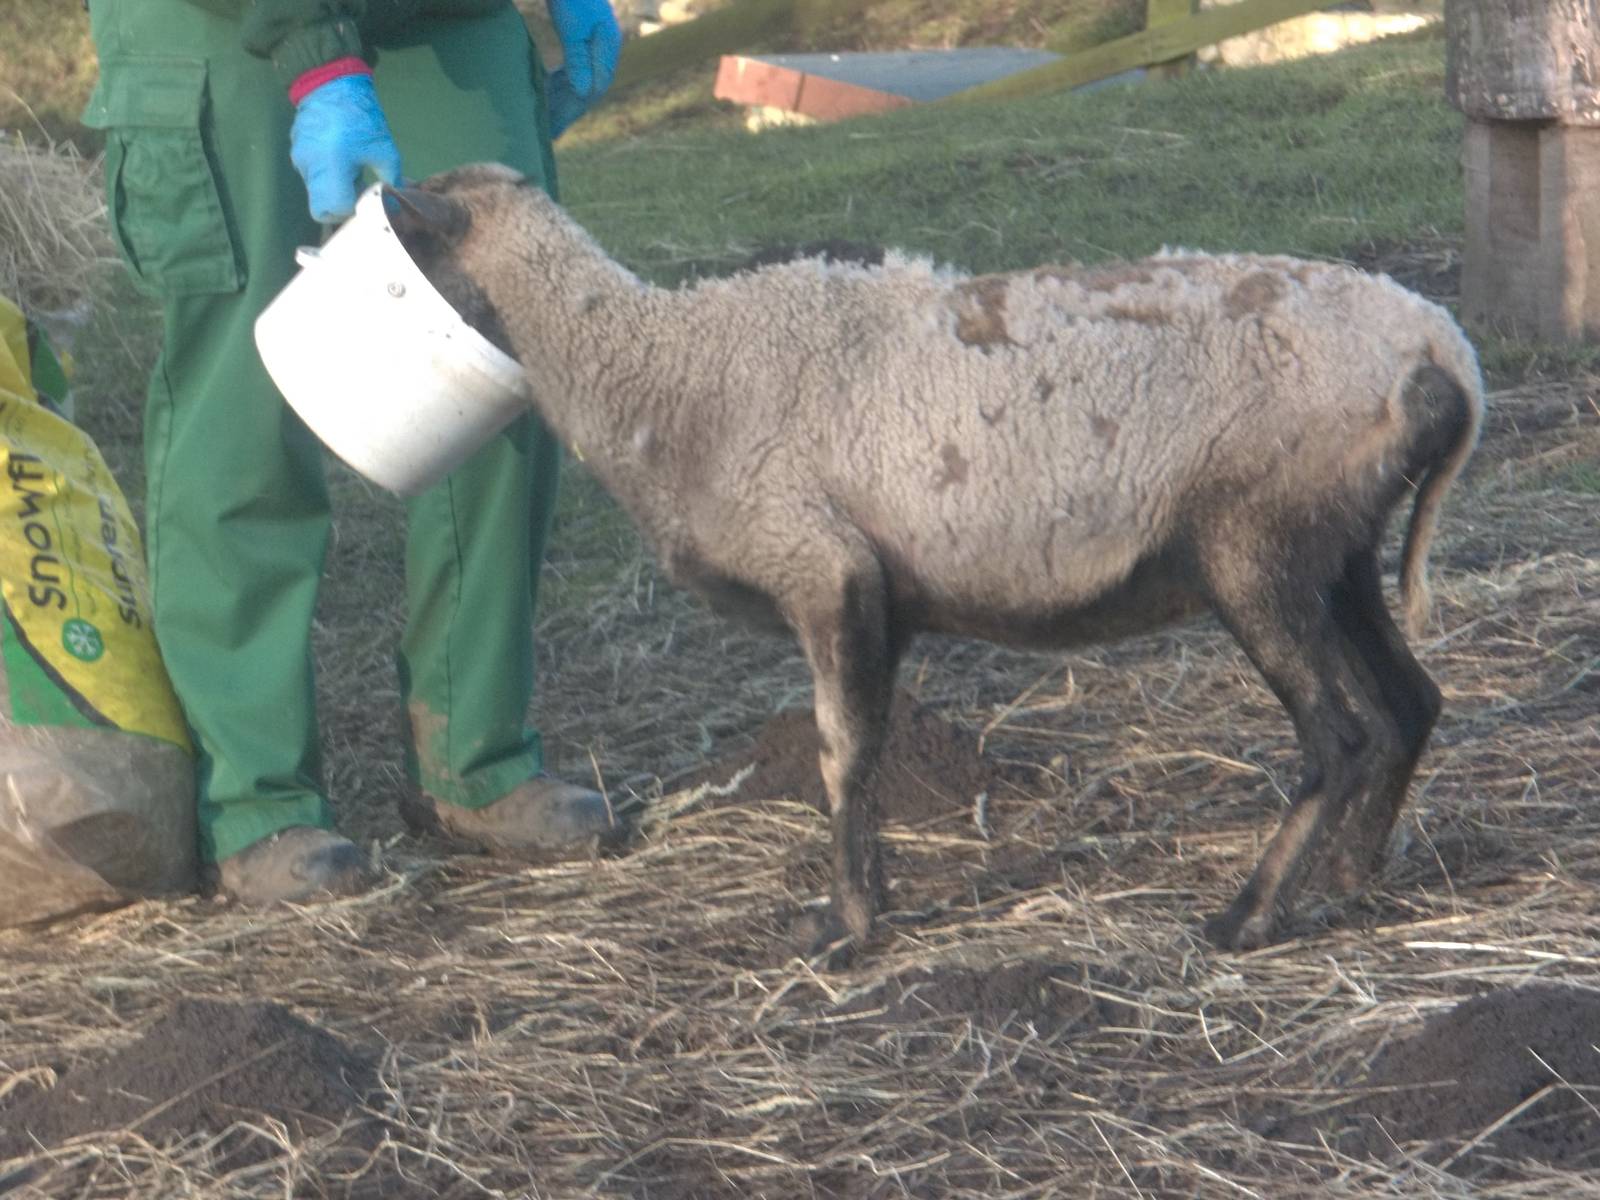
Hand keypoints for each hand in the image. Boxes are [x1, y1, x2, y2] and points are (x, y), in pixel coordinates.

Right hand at [289, 74, 402, 222]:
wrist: (330, 82)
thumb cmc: (360, 116)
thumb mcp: (384, 149)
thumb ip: (391, 179)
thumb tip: (397, 201)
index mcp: (330, 167)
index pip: (334, 209)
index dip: (352, 211)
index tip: (366, 201)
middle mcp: (309, 167)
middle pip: (321, 208)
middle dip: (340, 208)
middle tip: (359, 195)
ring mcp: (299, 160)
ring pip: (316, 193)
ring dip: (335, 191)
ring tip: (353, 173)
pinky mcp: (296, 152)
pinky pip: (312, 176)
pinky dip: (327, 178)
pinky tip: (342, 161)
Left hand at [546, 0, 621, 136]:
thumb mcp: (572, 27)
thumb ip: (578, 59)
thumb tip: (584, 93)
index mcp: (607, 47)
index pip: (593, 88)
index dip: (574, 110)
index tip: (556, 128)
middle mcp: (606, 47)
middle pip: (589, 87)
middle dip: (569, 110)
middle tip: (550, 133)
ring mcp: (597, 41)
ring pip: (582, 78)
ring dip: (565, 98)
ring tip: (550, 118)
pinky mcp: (585, 35)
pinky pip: (576, 67)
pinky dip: (563, 81)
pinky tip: (551, 91)